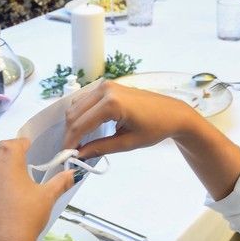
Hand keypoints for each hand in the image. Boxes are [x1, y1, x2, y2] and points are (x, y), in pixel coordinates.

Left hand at [0, 139, 73, 240]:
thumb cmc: (26, 216)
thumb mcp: (47, 196)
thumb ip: (61, 181)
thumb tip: (74, 173)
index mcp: (6, 153)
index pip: (19, 142)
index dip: (28, 149)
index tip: (32, 159)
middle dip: (10, 161)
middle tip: (21, 179)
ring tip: (7, 193)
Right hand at [62, 81, 200, 157]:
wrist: (173, 113)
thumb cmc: (155, 128)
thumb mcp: (128, 143)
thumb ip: (101, 148)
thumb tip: (80, 155)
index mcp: (112, 103)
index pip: (80, 124)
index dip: (70, 141)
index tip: (66, 155)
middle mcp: (105, 90)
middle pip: (74, 113)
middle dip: (70, 133)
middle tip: (71, 151)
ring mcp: (105, 85)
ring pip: (77, 106)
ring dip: (74, 123)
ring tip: (78, 141)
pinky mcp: (107, 86)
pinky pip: (85, 100)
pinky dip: (81, 114)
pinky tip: (86, 128)